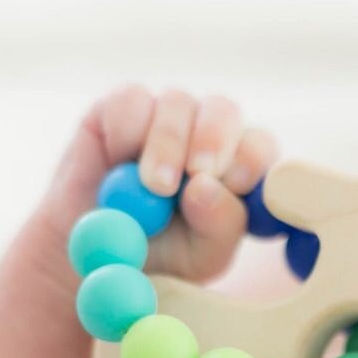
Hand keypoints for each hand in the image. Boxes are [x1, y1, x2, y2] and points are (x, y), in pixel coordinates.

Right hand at [46, 85, 275, 281]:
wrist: (98, 254)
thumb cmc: (162, 253)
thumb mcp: (200, 256)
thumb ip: (218, 228)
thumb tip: (206, 187)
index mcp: (237, 165)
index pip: (259, 147)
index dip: (252, 160)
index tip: (236, 184)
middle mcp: (207, 132)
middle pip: (224, 111)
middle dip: (215, 140)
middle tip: (198, 172)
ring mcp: (166, 115)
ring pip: (178, 103)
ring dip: (169, 145)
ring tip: (155, 186)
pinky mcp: (121, 107)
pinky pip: (131, 101)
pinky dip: (127, 132)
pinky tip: (117, 163)